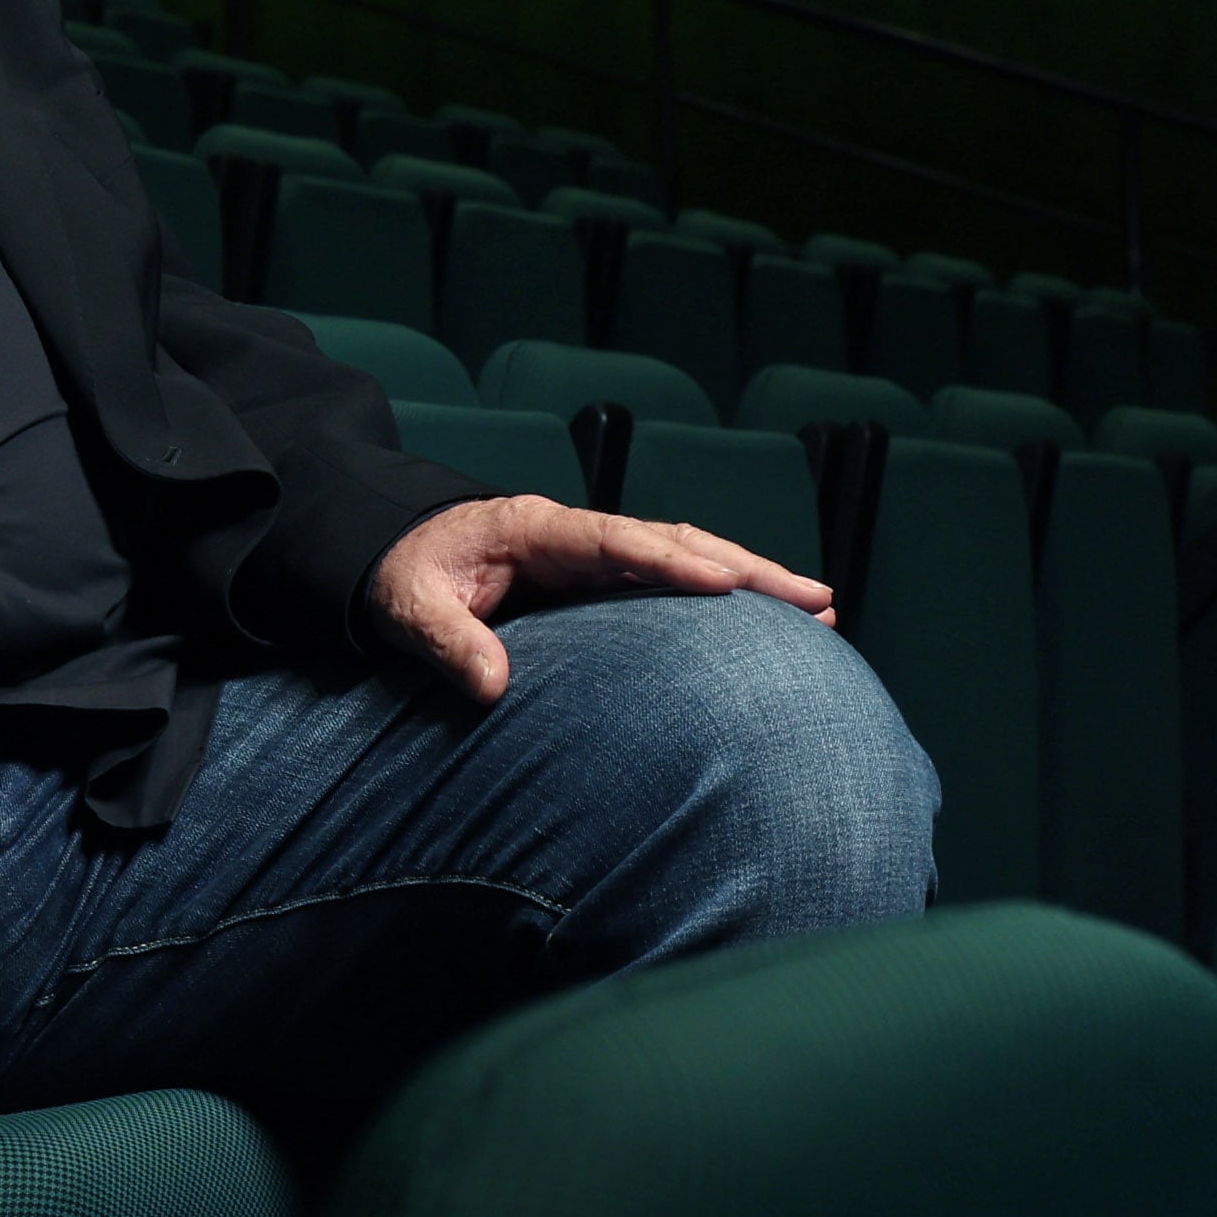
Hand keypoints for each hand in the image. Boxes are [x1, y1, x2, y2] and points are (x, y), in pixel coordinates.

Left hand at [361, 497, 835, 707]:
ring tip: (821, 610)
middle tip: (816, 600)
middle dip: (748, 569)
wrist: (395, 553)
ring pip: (687, 557)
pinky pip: (671, 581)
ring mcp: (594, 554)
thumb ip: (446, 641)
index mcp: (537, 529)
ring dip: (751, 580)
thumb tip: (492, 686)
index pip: (617, 542)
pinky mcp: (600, 579)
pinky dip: (721, 596)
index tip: (726, 586)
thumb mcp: (408, 605)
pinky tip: (766, 623)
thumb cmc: (401, 574)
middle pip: (677, 542)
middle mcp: (579, 534)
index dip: (673, 562)